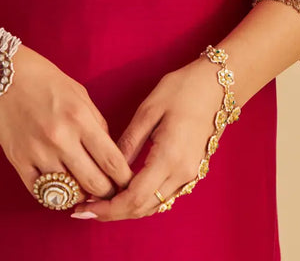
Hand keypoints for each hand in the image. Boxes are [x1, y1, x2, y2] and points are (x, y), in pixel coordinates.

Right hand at [0, 44, 133, 206]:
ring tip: (83, 188)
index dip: (125, 179)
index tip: (127, 184)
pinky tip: (60, 187)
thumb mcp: (79, 93)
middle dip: (107, 192)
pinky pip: (42, 194)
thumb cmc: (44, 79)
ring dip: (80, 195)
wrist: (3, 74)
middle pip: (95, 184)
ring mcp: (38, 152)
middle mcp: (61, 138)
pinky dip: (55, 196)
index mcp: (79, 118)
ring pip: (70, 193)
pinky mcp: (18, 161)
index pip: (112, 161)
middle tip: (108, 191)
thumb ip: (96, 123)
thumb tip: (108, 153)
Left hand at [70, 57, 223, 221]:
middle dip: (112, 213)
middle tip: (85, 209)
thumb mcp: (148, 110)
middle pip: (143, 208)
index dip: (108, 207)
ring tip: (99, 203)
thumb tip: (108, 169)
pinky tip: (124, 192)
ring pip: (154, 206)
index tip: (84, 207)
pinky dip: (142, 200)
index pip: (134, 198)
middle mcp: (182, 174)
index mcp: (169, 157)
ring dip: (127, 209)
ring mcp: (190, 175)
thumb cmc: (181, 90)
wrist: (215, 86)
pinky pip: (164, 196)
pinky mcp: (192, 172)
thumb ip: (129, 142)